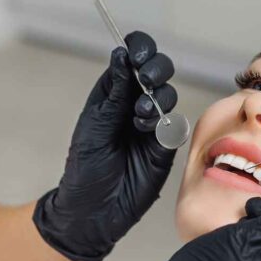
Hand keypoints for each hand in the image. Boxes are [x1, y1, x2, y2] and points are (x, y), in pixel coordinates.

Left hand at [34, 31, 178, 260]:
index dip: (139, 50)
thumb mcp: (94, 126)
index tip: (138, 53)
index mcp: (113, 94)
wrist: (94, 211)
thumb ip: (114, 92)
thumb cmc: (85, 169)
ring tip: (138, 116)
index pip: (131, 60)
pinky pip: (175, 124)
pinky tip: (147, 130)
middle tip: (147, 78)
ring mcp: (152, 125)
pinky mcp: (166, 146)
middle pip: (158, 72)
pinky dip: (165, 121)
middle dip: (156, 69)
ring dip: (157, 98)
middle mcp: (134, 105)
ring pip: (169, 95)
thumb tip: (121, 55)